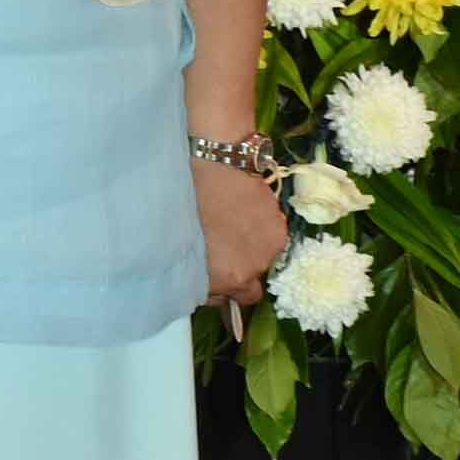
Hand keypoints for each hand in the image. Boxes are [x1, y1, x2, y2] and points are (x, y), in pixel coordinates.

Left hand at [193, 151, 288, 311]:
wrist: (216, 161)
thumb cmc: (186, 198)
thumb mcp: (180, 242)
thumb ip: (199, 271)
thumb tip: (209, 284)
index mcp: (229, 277)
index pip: (239, 299)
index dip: (226, 286)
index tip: (214, 272)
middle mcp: (255, 268)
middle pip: (251, 276)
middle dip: (237, 265)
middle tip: (217, 242)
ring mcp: (271, 246)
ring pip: (262, 255)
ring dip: (248, 245)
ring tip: (228, 221)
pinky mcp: (279, 225)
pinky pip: (269, 235)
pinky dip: (257, 227)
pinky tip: (240, 209)